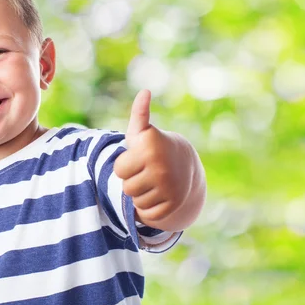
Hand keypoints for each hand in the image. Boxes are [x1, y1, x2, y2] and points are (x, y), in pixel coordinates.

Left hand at [114, 90, 195, 229]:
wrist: (185, 165)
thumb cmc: (154, 146)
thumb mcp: (143, 131)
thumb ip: (139, 113)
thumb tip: (145, 91)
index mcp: (149, 148)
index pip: (119, 170)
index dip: (125, 165)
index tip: (138, 158)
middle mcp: (160, 168)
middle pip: (127, 188)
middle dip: (132, 181)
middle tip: (145, 171)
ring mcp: (169, 187)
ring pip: (137, 201)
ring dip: (141, 194)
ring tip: (152, 182)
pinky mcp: (173, 204)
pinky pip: (148, 213)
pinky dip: (150, 207)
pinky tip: (158, 194)